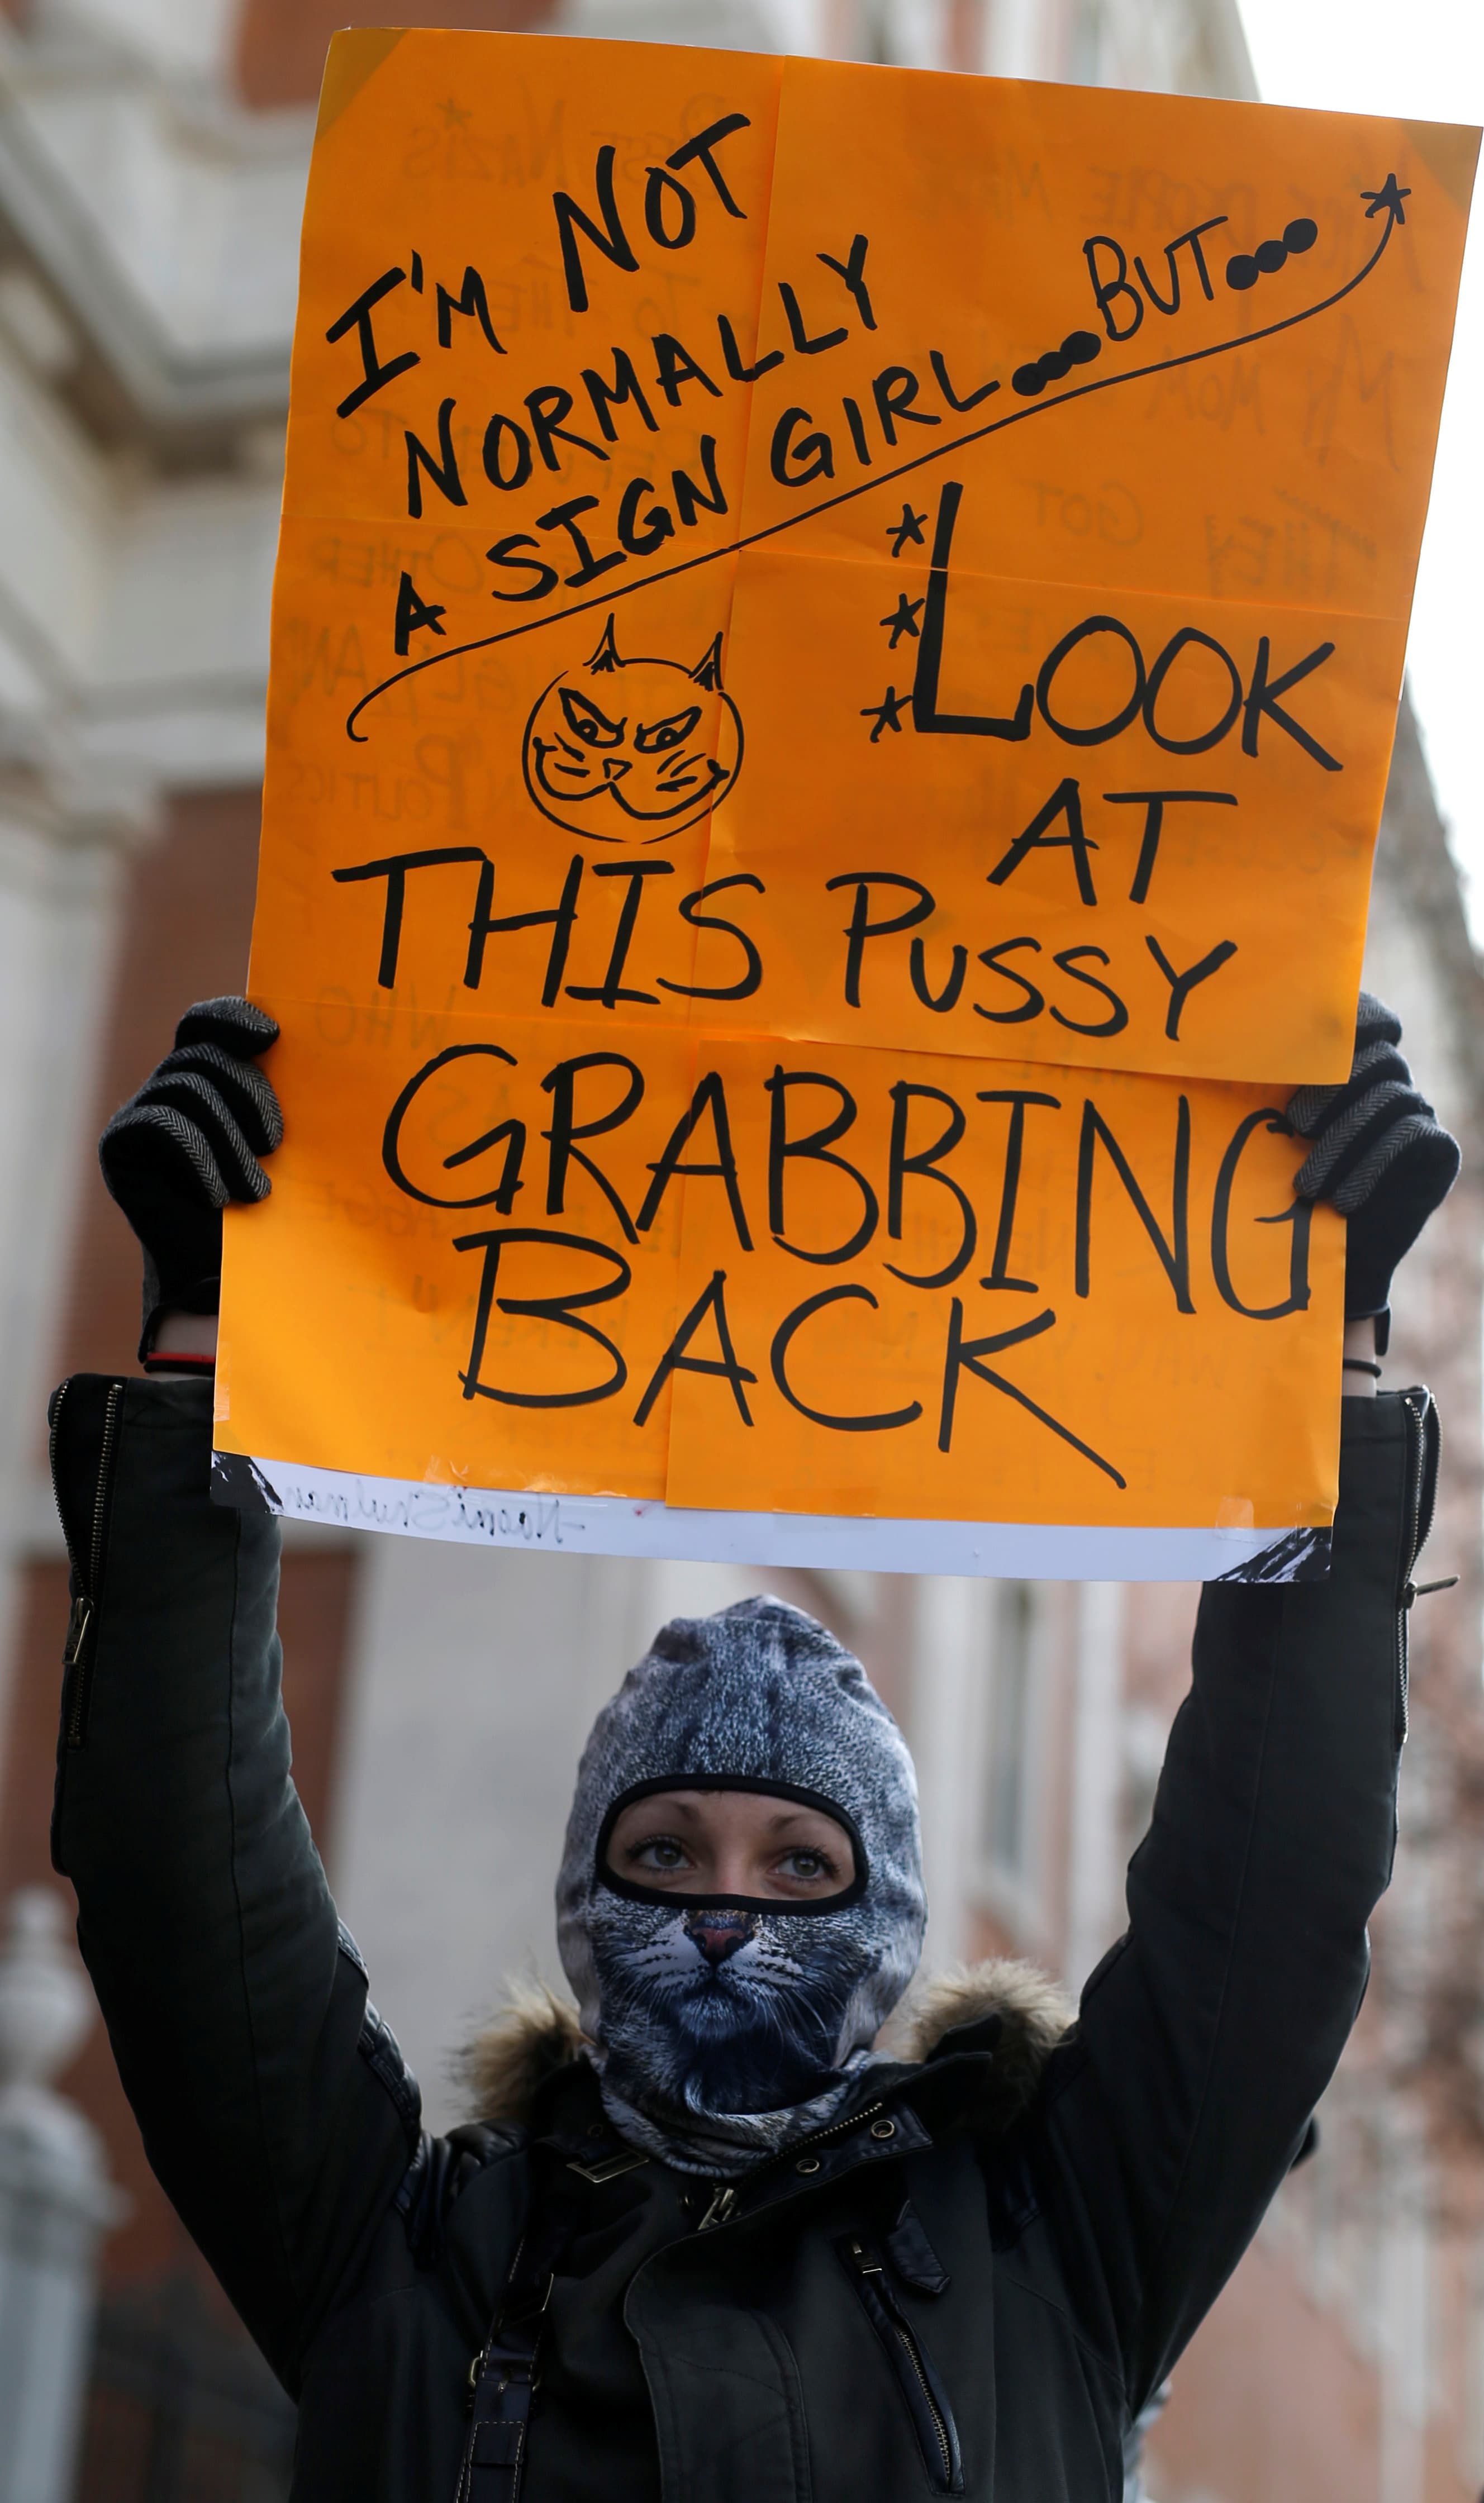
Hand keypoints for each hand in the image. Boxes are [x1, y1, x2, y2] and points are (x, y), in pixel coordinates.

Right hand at [99, 998, 281, 1360]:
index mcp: (205, 1076)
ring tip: (255, 1190)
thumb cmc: (261, 1208)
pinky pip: (162, 1123)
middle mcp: (166, 1086)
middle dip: (248, 1092)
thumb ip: (282, 1100)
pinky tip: (217, 1196)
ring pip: (186, 1087)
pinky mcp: (119, 1144)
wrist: (217, 1272)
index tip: (273, 1035)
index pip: (204, 1023)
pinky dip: (199, 1157)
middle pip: (203, 1055)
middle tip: (277, 1143)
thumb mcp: (278, 1146)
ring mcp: (139, 1112)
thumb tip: (328, 1060)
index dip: (231, 1017)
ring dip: (229, 1139)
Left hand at [1289, 993, 1459, 1347]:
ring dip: (1343, 1142)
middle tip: (1295, 1123)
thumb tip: (1220, 1048)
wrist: (1325, 1259)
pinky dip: (1371, 1165)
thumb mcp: (1266, 1133)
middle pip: (1377, 1058)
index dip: (1356, 1015)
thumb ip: (1262, 1089)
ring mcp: (1420, 1113)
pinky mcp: (1439, 1150)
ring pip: (1391, 1098)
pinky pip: (1411, 1136)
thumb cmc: (1282, 1189)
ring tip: (1306, 1185)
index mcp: (1354, 1066)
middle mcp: (1393, 1082)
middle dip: (1333, 1088)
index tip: (1322, 1030)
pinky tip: (1341, 1200)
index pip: (1369, 1018)